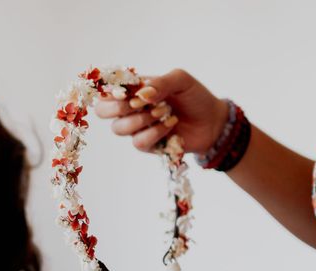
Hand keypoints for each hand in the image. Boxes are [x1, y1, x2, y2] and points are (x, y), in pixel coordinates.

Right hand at [95, 69, 228, 154]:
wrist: (213, 121)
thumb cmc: (194, 97)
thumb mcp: (180, 80)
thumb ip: (160, 83)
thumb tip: (141, 94)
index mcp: (133, 89)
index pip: (107, 90)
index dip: (109, 91)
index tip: (123, 92)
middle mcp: (130, 109)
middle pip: (102, 111)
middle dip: (117, 108)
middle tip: (138, 103)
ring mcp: (136, 128)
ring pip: (119, 128)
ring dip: (141, 120)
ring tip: (163, 112)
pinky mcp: (146, 145)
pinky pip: (138, 142)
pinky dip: (155, 132)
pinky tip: (170, 123)